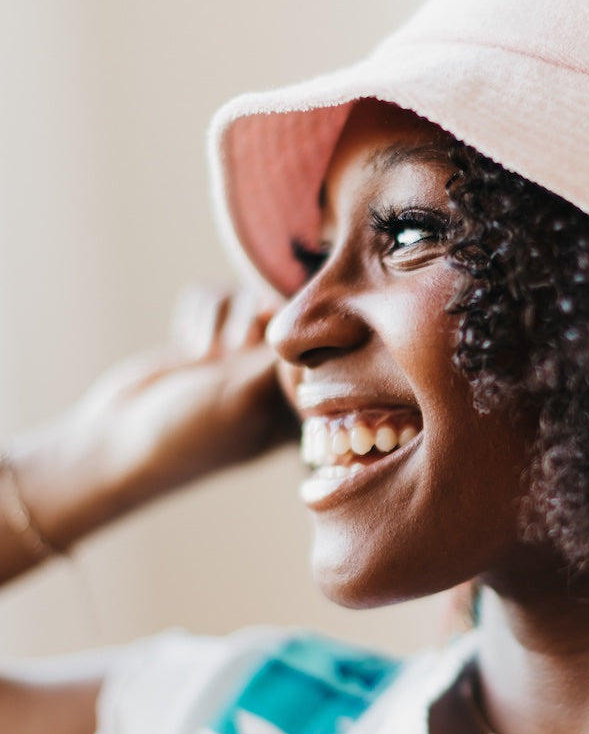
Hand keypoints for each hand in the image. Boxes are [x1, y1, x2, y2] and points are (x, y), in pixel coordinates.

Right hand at [7, 288, 297, 550]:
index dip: (305, 341)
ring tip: (209, 355)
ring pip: (255, 295)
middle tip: (236, 349)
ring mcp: (243, 354)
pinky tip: (189, 346)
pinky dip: (202, 313)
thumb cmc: (186, 432)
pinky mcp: (211, 335)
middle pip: (294, 312)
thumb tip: (316, 322)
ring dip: (228, 316)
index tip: (271, 356)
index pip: (329, 352)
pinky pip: (220, 294)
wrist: (115, 439)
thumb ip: (284, 359)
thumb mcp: (244, 398)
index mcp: (299, 404)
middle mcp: (276, 376)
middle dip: (262, 320)